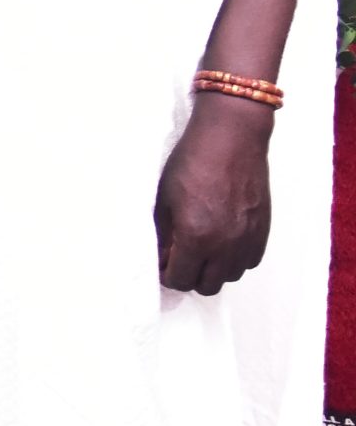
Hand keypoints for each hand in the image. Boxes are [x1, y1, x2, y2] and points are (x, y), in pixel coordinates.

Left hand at [155, 94, 274, 294]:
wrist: (231, 139)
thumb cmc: (191, 162)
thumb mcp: (165, 198)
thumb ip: (164, 233)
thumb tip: (162, 256)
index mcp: (196, 237)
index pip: (180, 279)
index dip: (167, 274)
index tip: (162, 263)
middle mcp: (225, 246)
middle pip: (207, 286)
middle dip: (189, 276)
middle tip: (179, 258)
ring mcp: (248, 240)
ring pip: (230, 276)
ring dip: (213, 269)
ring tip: (202, 248)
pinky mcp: (264, 231)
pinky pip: (249, 262)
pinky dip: (235, 259)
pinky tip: (223, 241)